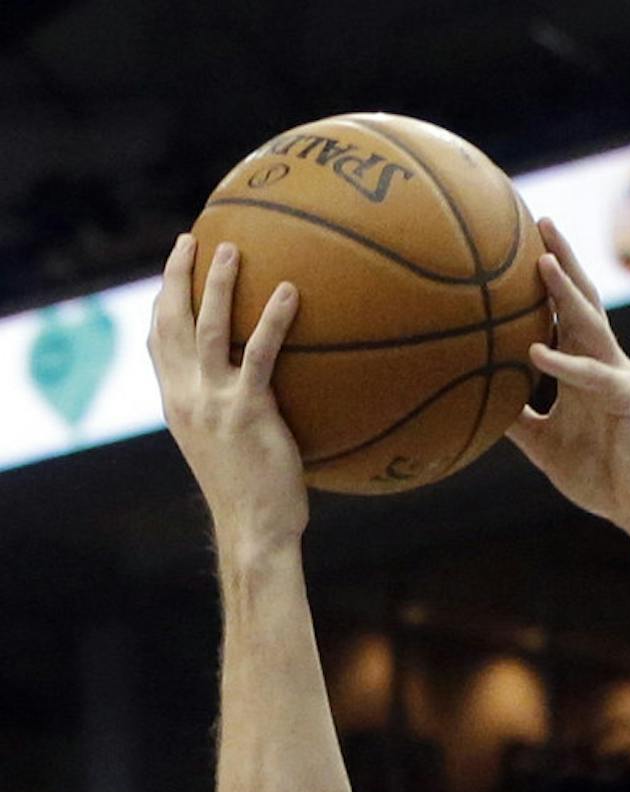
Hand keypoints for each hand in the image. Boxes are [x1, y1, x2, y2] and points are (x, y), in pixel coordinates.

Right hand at [149, 236, 305, 554]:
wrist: (254, 531)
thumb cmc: (251, 499)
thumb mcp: (227, 452)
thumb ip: (228, 417)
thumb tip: (258, 396)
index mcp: (177, 404)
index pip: (157, 344)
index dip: (160, 304)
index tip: (169, 274)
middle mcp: (187, 396)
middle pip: (171, 321)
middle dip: (176, 276)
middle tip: (189, 240)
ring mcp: (214, 402)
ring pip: (208, 327)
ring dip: (217, 283)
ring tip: (231, 250)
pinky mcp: (247, 410)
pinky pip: (261, 353)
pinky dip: (274, 318)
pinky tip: (289, 292)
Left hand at [511, 223, 629, 579]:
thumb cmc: (602, 478)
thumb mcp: (544, 445)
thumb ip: (515, 418)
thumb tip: (471, 400)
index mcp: (583, 367)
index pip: (564, 312)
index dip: (544, 280)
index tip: (517, 242)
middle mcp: (603, 362)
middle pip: (583, 299)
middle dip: (563, 259)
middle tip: (539, 219)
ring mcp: (619, 376)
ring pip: (593, 324)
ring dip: (568, 292)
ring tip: (543, 261)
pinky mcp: (629, 401)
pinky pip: (593, 377)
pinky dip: (565, 364)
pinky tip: (536, 350)